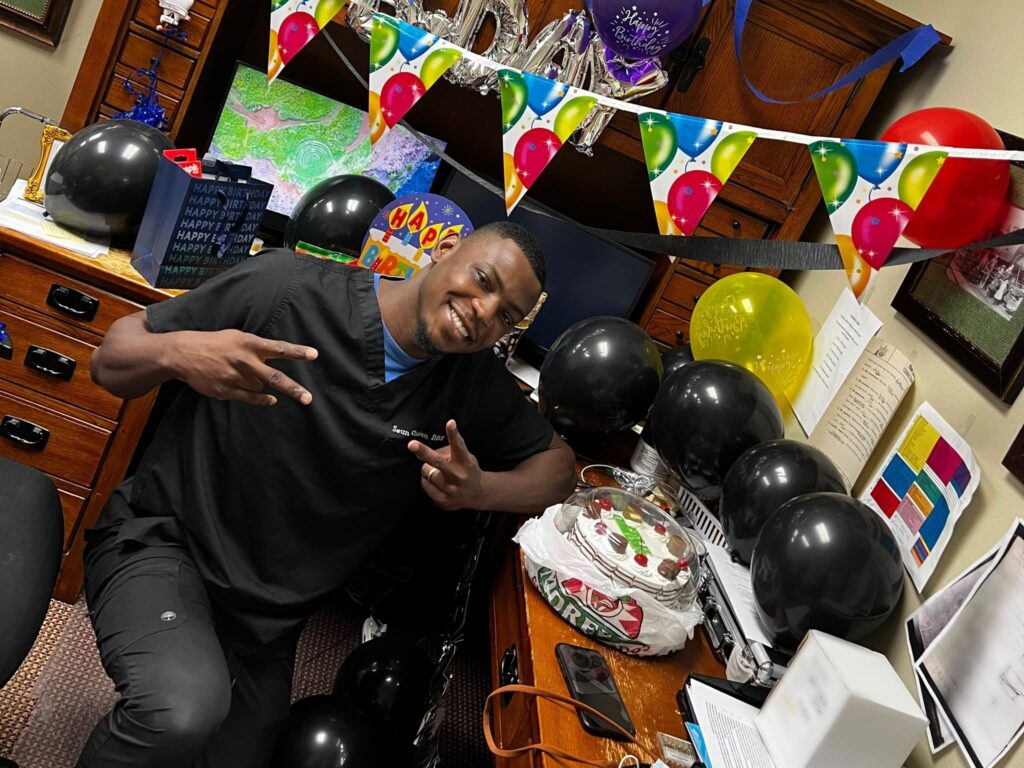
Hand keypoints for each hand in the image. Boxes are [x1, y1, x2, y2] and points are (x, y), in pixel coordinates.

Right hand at [171, 329, 317, 405]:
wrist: (184, 353)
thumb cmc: (216, 343)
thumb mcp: (237, 336)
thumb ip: (258, 346)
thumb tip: (278, 355)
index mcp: (249, 343)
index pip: (278, 348)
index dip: (297, 351)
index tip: (314, 355)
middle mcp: (244, 361)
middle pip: (274, 377)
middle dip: (293, 389)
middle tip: (308, 398)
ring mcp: (235, 377)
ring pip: (261, 388)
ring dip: (260, 384)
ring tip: (244, 374)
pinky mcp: (226, 390)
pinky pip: (251, 399)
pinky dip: (262, 400)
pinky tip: (270, 400)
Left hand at [408, 420, 484, 510]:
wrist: (477, 494)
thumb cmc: (467, 470)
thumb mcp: (464, 457)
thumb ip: (445, 451)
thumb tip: (419, 452)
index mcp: (465, 462)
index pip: (458, 445)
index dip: (453, 434)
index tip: (450, 423)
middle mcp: (458, 475)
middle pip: (438, 461)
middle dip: (424, 451)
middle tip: (412, 444)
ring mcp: (451, 489)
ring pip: (427, 471)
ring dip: (428, 469)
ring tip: (439, 471)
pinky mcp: (443, 500)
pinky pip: (425, 484)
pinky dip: (427, 480)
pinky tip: (437, 482)